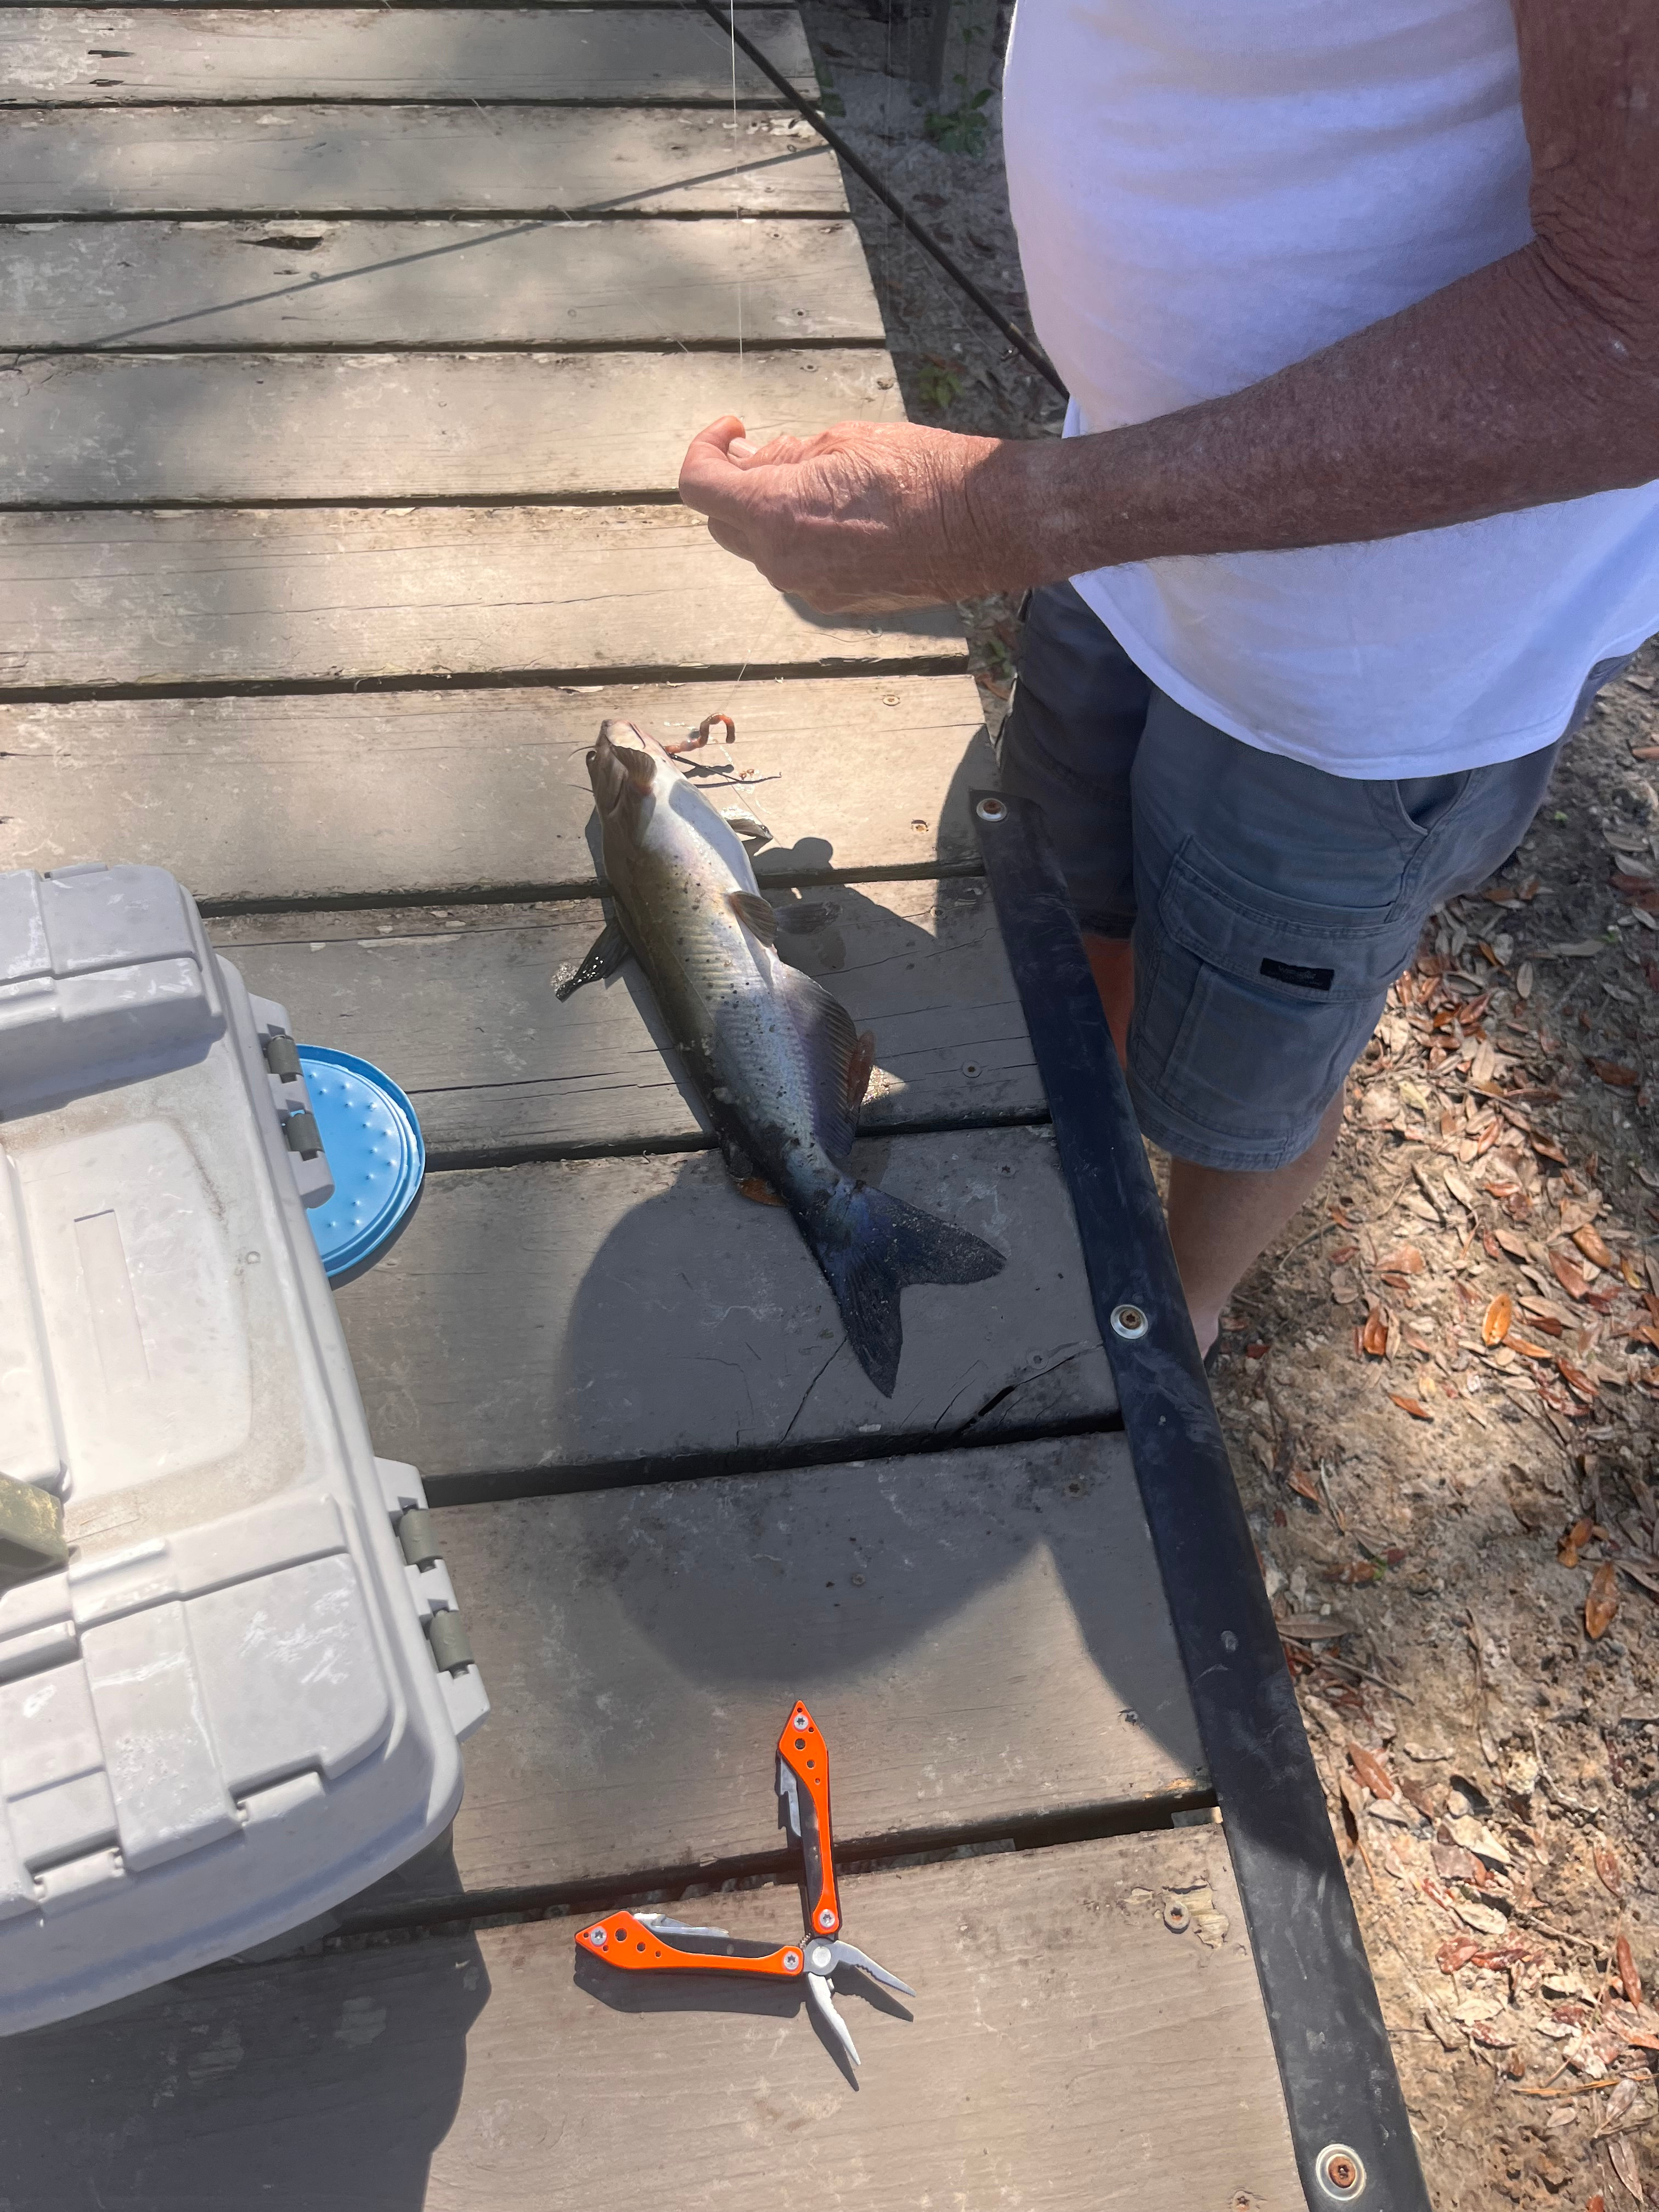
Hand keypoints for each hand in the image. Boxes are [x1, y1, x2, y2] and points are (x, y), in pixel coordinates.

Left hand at [677, 414, 1030, 612]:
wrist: (984, 525)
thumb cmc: (921, 472)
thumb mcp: (844, 440)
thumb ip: (786, 455)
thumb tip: (752, 459)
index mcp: (775, 513)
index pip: (698, 486)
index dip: (705, 449)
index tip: (733, 430)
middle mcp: (782, 561)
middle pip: (724, 523)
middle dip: (735, 484)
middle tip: (766, 451)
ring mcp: (809, 589)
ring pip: (762, 549)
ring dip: (772, 514)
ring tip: (818, 482)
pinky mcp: (838, 602)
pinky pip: (800, 568)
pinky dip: (803, 540)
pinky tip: (845, 516)